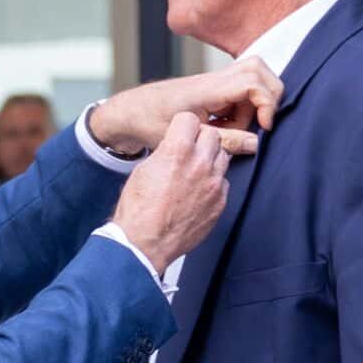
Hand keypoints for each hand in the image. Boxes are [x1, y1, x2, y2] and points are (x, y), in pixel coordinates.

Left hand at [89, 57, 283, 155]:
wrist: (131, 111)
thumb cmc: (150, 123)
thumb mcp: (187, 139)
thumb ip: (224, 141)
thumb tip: (255, 144)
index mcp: (206, 89)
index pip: (251, 82)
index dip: (266, 103)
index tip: (264, 126)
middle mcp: (213, 79)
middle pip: (258, 69)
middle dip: (267, 97)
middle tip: (256, 123)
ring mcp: (213, 80)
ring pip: (252, 77)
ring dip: (253, 104)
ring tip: (233, 126)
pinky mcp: (213, 87)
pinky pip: (240, 88)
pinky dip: (243, 106)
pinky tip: (225, 124)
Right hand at [112, 113, 230, 272]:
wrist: (145, 242)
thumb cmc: (139, 210)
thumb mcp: (144, 169)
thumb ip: (165, 152)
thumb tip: (174, 146)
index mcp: (177, 151)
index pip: (190, 119)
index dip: (183, 126)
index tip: (181, 133)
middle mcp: (199, 164)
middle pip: (212, 135)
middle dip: (200, 139)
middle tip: (190, 150)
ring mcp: (213, 184)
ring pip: (223, 156)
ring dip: (210, 159)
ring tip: (194, 171)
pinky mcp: (220, 202)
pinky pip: (224, 181)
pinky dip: (214, 182)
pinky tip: (198, 191)